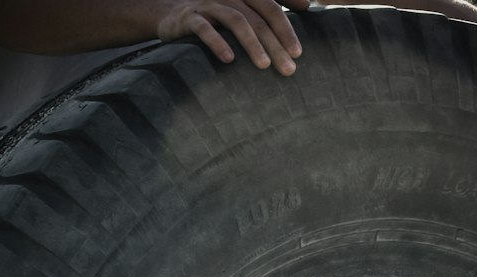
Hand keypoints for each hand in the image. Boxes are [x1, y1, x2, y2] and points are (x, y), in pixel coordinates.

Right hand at [157, 0, 310, 75]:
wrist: (169, 13)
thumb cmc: (214, 13)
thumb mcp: (243, 7)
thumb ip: (271, 5)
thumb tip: (306, 4)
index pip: (271, 8)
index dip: (286, 29)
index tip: (299, 53)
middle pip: (258, 17)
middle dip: (276, 44)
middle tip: (289, 69)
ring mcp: (208, 3)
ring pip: (236, 20)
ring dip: (252, 44)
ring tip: (265, 66)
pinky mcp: (189, 16)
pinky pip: (204, 28)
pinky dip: (217, 42)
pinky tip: (229, 60)